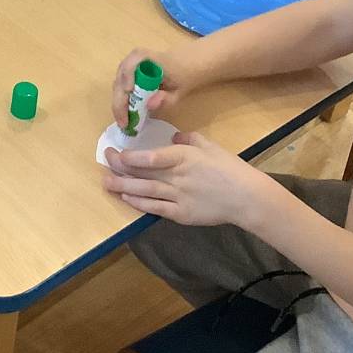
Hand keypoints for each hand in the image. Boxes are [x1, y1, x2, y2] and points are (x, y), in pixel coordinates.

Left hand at [102, 131, 272, 226]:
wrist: (246, 198)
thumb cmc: (229, 168)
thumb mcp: (209, 145)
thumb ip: (188, 139)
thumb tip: (171, 138)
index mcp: (184, 157)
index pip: (150, 157)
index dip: (130, 156)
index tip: (117, 152)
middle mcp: (177, 177)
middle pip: (142, 173)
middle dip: (120, 167)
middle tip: (106, 161)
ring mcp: (178, 197)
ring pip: (144, 191)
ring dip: (123, 186)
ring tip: (106, 182)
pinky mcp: (181, 214)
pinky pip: (155, 208)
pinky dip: (139, 203)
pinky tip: (127, 197)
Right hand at [110, 48, 183, 127]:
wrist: (185, 65)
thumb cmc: (182, 76)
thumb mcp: (179, 90)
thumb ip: (166, 98)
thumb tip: (149, 105)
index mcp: (148, 58)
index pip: (132, 62)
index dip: (128, 76)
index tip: (129, 91)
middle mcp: (134, 59)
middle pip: (120, 78)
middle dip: (119, 101)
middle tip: (124, 121)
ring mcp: (128, 66)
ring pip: (117, 84)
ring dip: (118, 103)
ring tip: (123, 121)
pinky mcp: (126, 73)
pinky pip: (119, 87)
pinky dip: (120, 102)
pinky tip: (125, 115)